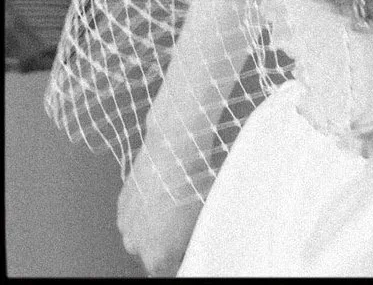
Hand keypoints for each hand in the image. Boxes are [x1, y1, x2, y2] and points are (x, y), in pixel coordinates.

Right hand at [116, 148, 202, 275]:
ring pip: (141, 236)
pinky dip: (145, 211)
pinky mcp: (121, 205)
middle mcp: (136, 245)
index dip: (182, 259)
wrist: (173, 150)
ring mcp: (126, 225)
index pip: (168, 271)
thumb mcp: (203, 218)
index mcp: (158, 256)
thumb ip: (192, 241)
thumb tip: (192, 244)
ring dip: (154, 227)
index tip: (189, 249)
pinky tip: (163, 194)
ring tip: (174, 204)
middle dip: (168, 245)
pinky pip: (134, 217)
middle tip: (186, 224)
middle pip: (153, 255)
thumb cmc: (193, 182)